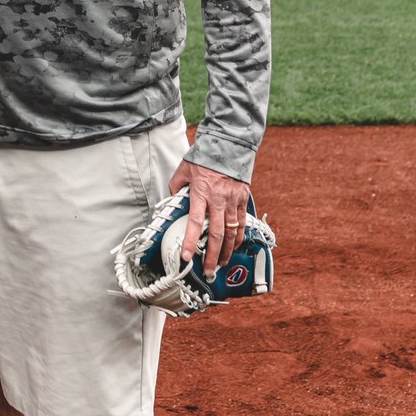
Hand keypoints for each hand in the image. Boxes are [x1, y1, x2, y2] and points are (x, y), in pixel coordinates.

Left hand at [168, 160, 249, 277]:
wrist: (227, 145)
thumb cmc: (203, 158)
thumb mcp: (183, 170)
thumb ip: (177, 188)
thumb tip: (173, 202)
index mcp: (200, 192)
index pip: (194, 221)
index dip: (190, 241)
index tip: (186, 256)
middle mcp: (218, 199)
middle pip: (216, 234)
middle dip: (212, 256)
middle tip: (208, 271)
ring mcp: (233, 201)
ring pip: (231, 233)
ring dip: (226, 252)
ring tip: (220, 264)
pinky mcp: (243, 200)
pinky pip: (242, 225)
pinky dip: (238, 239)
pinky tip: (233, 248)